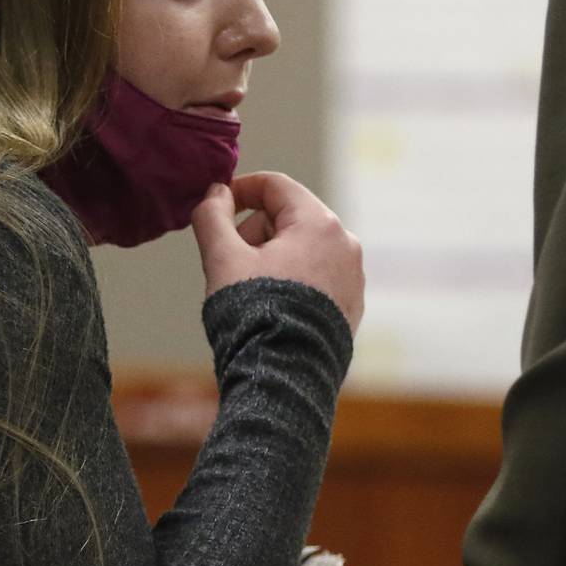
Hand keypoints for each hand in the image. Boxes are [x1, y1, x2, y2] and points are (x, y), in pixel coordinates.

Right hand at [190, 172, 364, 331]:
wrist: (284, 379)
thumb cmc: (253, 314)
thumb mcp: (222, 259)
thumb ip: (212, 216)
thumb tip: (215, 192)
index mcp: (319, 224)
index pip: (276, 186)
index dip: (241, 190)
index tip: (217, 206)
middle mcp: (345, 244)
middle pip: (289, 217)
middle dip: (255, 232)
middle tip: (231, 264)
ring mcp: (353, 277)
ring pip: (303, 249)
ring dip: (272, 258)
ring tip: (251, 292)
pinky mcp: (351, 306)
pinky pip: (317, 277)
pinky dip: (293, 282)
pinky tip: (272, 310)